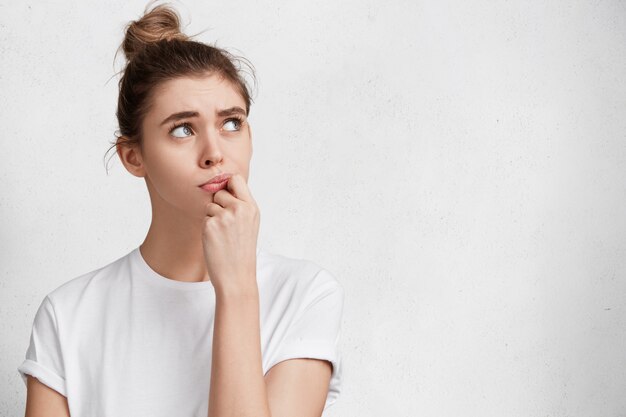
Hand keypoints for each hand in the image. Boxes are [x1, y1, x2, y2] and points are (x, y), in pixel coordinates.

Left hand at [202, 173, 259, 294]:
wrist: (236, 275)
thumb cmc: (242, 250)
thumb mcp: (250, 223)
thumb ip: (241, 204)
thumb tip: (224, 186)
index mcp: (251, 207)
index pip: (236, 179)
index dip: (228, 185)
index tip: (227, 197)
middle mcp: (239, 208)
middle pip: (220, 191)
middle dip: (218, 204)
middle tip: (226, 224)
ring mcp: (224, 216)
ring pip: (210, 205)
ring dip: (212, 217)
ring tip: (223, 234)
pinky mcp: (210, 225)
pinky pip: (204, 217)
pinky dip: (207, 228)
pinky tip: (216, 240)